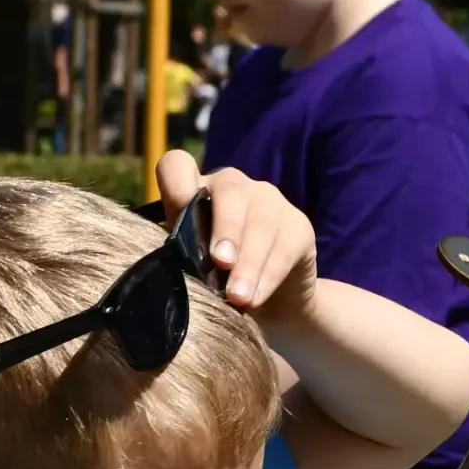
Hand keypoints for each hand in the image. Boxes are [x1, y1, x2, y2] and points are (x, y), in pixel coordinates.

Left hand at [154, 150, 317, 315]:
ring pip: (261, 224)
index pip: (178, 166)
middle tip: (221, 262)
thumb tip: (171, 273)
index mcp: (197, 190)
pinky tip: (256, 297)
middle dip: (226, 228)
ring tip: (238, 297)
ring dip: (248, 264)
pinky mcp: (298, 225)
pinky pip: (284, 247)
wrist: (273, 302)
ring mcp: (269, 200)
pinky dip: (268, 276)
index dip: (175, 185)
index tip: (178, 216)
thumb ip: (184, 257)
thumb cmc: (220, 280)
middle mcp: (233, 186)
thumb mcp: (195, 267)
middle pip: (230, 191)